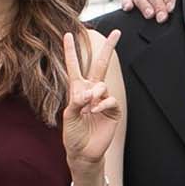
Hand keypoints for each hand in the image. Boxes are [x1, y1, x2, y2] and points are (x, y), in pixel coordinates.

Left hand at [62, 29, 121, 173]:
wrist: (83, 153)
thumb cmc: (72, 135)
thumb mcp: (69, 116)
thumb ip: (76, 102)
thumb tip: (89, 92)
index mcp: (77, 90)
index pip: (74, 66)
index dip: (71, 51)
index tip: (68, 34)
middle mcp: (91, 92)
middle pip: (100, 65)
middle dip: (108, 49)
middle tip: (116, 33)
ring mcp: (103, 100)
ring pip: (103, 85)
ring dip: (95, 94)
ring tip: (89, 107)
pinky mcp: (112, 111)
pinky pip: (110, 100)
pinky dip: (103, 104)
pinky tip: (96, 111)